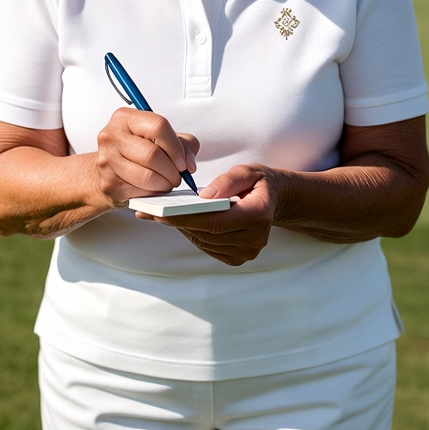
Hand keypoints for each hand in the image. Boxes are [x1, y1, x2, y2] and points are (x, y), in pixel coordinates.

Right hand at [95, 108, 198, 208]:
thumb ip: (183, 144)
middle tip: (178, 176)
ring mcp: (107, 160)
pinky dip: (153, 192)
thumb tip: (189, 164)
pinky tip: (155, 188)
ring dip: (165, 183)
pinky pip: (139, 191)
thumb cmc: (137, 150)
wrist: (109, 169)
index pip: (158, 126)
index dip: (176, 147)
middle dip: (172, 170)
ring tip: (168, 182)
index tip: (183, 161)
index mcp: (125, 117)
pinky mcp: (108, 182)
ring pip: (147, 176)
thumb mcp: (161, 139)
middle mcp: (112, 136)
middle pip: (152, 154)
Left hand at [141, 164, 279, 265]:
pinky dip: (193, 234)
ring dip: (183, 228)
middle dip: (178, 222)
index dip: (186, 218)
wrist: (274, 200)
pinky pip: (209, 248)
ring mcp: (248, 252)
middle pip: (207, 233)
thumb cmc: (258, 182)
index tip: (162, 212)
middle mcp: (255, 239)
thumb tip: (204, 197)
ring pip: (205, 242)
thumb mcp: (247, 171)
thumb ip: (227, 182)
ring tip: (163, 214)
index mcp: (259, 215)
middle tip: (153, 211)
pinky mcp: (239, 258)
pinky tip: (181, 222)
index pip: (216, 221)